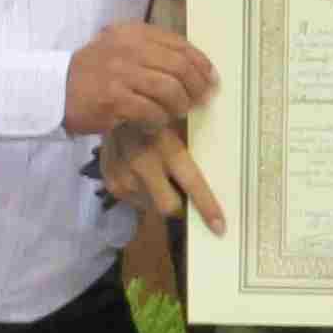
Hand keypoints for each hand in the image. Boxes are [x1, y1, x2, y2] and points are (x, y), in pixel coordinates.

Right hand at [63, 21, 214, 134]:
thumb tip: (195, 68)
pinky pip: (151, 111)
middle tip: (199, 102)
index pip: (179, 44)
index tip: (210, 80)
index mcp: (132, 32)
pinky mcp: (114, 99)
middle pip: (179, 67)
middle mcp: (128, 48)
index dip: (201, 64)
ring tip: (177, 113)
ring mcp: (120, 73)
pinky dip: (158, 120)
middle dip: (196, 88)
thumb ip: (151, 51)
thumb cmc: (92, 73)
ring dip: (179, 105)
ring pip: (169, 89)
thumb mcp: (119, 49)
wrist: (53, 90)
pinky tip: (155, 123)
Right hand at [102, 117, 225, 232]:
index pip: (191, 182)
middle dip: (180, 206)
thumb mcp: (176, 123)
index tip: (220, 227)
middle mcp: (143, 164)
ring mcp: (123, 176)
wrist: (111, 105)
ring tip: (155, 173)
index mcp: (166, 146)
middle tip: (184, 196)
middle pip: (169, 207)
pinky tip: (140, 172)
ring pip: (152, 205)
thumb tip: (221, 172)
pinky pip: (136, 200)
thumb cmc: (154, 112)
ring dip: (159, 197)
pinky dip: (143, 193)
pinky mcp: (111, 184)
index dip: (207, 206)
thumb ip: (193, 146)